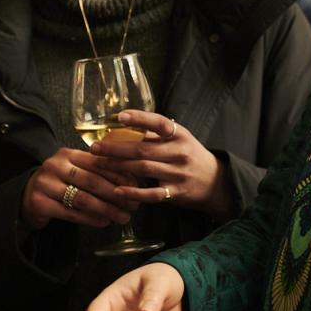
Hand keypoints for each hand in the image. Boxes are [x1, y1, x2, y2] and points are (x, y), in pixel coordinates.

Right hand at [20, 146, 138, 230]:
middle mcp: (55, 166)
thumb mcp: (75, 171)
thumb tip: (131, 181)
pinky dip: (90, 219)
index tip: (136, 186)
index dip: (120, 175)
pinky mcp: (40, 203)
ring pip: (82, 198)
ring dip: (106, 209)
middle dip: (116, 194)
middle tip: (133, 205)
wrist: (27, 197)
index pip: (98, 162)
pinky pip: (71, 213)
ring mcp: (46, 184)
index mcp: (67, 154)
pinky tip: (104, 222)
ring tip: (122, 217)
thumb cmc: (59, 183)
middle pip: (92, 180)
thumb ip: (97, 171)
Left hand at [92, 110, 234, 220]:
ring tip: (99, 163)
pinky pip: (152, 194)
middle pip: (143, 149)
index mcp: (180, 135)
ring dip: (119, 166)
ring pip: (144, 169)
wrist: (215, 182)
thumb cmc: (190, 156)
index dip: (140, 118)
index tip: (119, 116)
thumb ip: (155, 135)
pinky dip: (134, 192)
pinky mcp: (176, 193)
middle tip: (95, 147)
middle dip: (116, 148)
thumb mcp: (180, 140)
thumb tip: (122, 127)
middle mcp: (180, 153)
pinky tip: (117, 190)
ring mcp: (178, 174)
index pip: (159, 123)